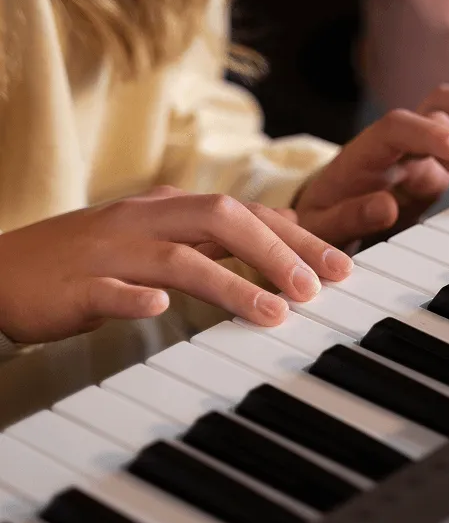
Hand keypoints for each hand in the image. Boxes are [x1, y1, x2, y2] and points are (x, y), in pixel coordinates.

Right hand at [0, 187, 352, 344]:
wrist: (7, 267)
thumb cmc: (96, 256)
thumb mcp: (164, 235)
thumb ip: (220, 236)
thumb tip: (282, 235)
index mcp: (171, 209)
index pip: (247, 214)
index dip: (297, 237)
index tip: (341, 265)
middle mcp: (148, 221)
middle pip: (222, 220)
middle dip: (276, 252)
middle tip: (319, 287)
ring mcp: (111, 252)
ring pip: (177, 258)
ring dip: (229, 283)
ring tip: (273, 312)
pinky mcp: (76, 286)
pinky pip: (107, 289)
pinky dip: (135, 298)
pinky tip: (159, 309)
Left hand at [293, 85, 448, 244]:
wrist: (320, 219)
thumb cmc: (318, 219)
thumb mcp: (321, 226)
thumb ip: (349, 216)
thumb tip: (386, 206)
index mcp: (365, 151)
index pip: (399, 126)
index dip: (432, 132)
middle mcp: (396, 144)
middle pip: (435, 107)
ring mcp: (419, 152)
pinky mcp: (437, 168)